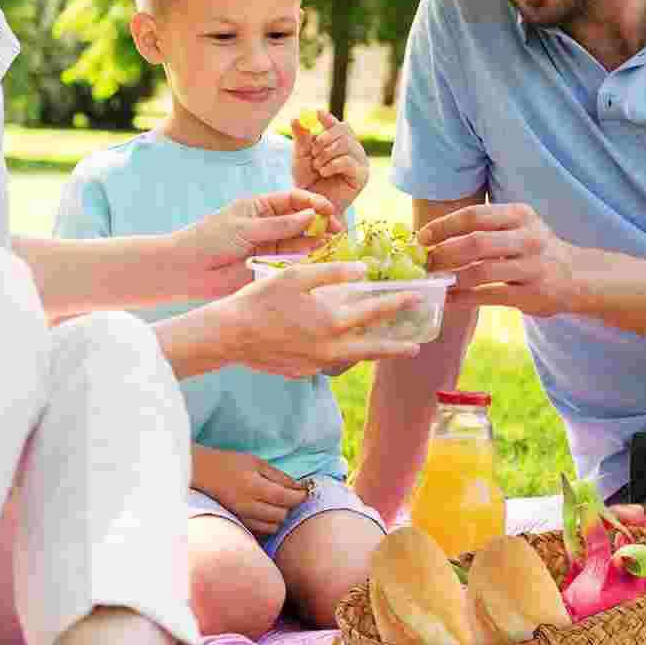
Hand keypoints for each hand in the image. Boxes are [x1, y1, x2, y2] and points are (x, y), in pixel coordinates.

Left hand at [171, 187, 338, 277]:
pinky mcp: (270, 266)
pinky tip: (320, 256)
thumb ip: (279, 224)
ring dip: (318, 240)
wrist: (188, 270)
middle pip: (302, 220)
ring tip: (334, 241)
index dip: (313, 202)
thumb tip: (311, 214)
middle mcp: (269, 225)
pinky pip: (293, 260)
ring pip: (301, 240)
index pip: (293, 199)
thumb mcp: (245, 227)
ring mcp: (271, 245)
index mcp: (260, 207)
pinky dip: (308, 258)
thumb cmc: (209, 240)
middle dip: (321, 222)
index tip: (328, 208)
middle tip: (338, 228)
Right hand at [192, 447, 308, 538]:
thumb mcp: (257, 463)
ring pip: (273, 526)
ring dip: (281, 516)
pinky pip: (262, 530)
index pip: (286, 498)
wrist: (204, 474)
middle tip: (291, 495)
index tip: (305, 491)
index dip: (300, 496)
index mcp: (254, 487)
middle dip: (291, 506)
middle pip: (282, 515)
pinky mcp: (239, 523)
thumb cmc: (231, 464)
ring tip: (278, 503)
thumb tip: (299, 487)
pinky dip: (270, 523)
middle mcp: (248, 506)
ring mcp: (243, 517)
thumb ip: (280, 476)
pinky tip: (268, 511)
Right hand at [221, 260, 422, 375]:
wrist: (229, 335)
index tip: (416, 298)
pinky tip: (332, 345)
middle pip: (372, 350)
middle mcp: (329, 349)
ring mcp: (315, 364)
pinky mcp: (300, 372)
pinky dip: (336, 354)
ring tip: (377, 345)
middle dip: (396, 348)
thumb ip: (333, 273)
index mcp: (331, 322)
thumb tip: (363, 271)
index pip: (374, 312)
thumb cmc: (261, 300)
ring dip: (365, 351)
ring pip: (348, 358)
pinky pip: (325, 362)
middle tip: (415, 347)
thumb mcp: (297, 276)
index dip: (397, 303)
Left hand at [292, 110, 368, 215]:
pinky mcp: (362, 174)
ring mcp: (359, 160)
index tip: (316, 113)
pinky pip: (348, 161)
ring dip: (326, 154)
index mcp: (337, 139)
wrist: (313, 205)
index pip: (335, 122)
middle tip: (313, 152)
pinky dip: (332, 165)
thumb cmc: (308, 181)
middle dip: (325, 138)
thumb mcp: (301, 156)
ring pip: (346, 143)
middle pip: (344, 128)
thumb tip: (296, 118)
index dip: (327, 116)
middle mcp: (351, 146)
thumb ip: (301, 138)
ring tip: (318, 167)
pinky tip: (324, 172)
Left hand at [418, 201, 579, 316]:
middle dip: (443, 253)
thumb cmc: (536, 250)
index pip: (474, 216)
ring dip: (451, 277)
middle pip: (475, 242)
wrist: (578, 277)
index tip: (421, 238)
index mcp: (520, 215)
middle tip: (424, 263)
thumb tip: (434, 237)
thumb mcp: (519, 227)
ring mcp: (531, 267)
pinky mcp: (531, 295)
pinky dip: (463, 298)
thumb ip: (485, 228)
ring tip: (433, 281)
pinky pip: (488, 296)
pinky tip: (448, 299)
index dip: (443, 226)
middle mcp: (528, 238)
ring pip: (481, 271)